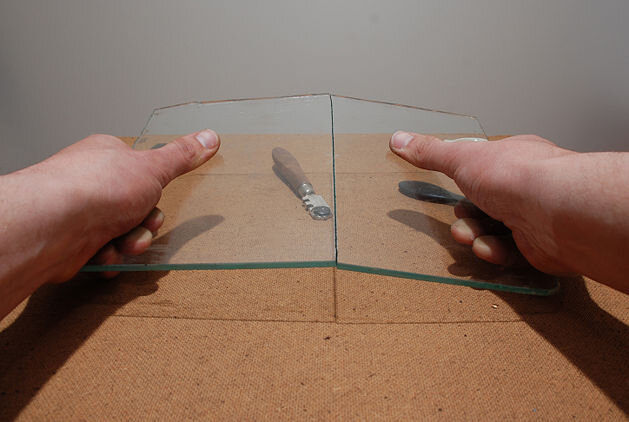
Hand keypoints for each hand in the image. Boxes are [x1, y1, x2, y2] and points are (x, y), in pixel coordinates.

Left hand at [43, 130, 219, 280]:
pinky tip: (105, 253)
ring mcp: (81, 213)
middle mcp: (93, 183)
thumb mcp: (153, 168)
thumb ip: (182, 156)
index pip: (141, 171)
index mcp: (108, 157)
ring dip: (130, 243)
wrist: (54, 226)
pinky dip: (110, 258)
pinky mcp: (73, 243)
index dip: (155, 188)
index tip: (158, 195)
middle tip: (142, 223)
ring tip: (122, 243)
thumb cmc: (94, 189)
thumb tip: (209, 137)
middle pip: (136, 207)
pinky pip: (105, 254)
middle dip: (145, 223)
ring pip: (123, 234)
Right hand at [390, 132, 575, 274]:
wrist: (556, 212)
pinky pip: (509, 252)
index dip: (463, 181)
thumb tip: (399, 139)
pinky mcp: (539, 247)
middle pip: (485, 205)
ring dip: (477, 236)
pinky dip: (495, 252)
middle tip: (461, 221)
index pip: (483, 168)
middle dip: (466, 217)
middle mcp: (526, 187)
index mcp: (512, 159)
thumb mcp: (462, 159)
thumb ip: (430, 153)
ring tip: (471, 238)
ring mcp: (534, 217)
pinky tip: (489, 249)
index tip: (447, 191)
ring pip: (494, 231)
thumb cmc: (517, 177)